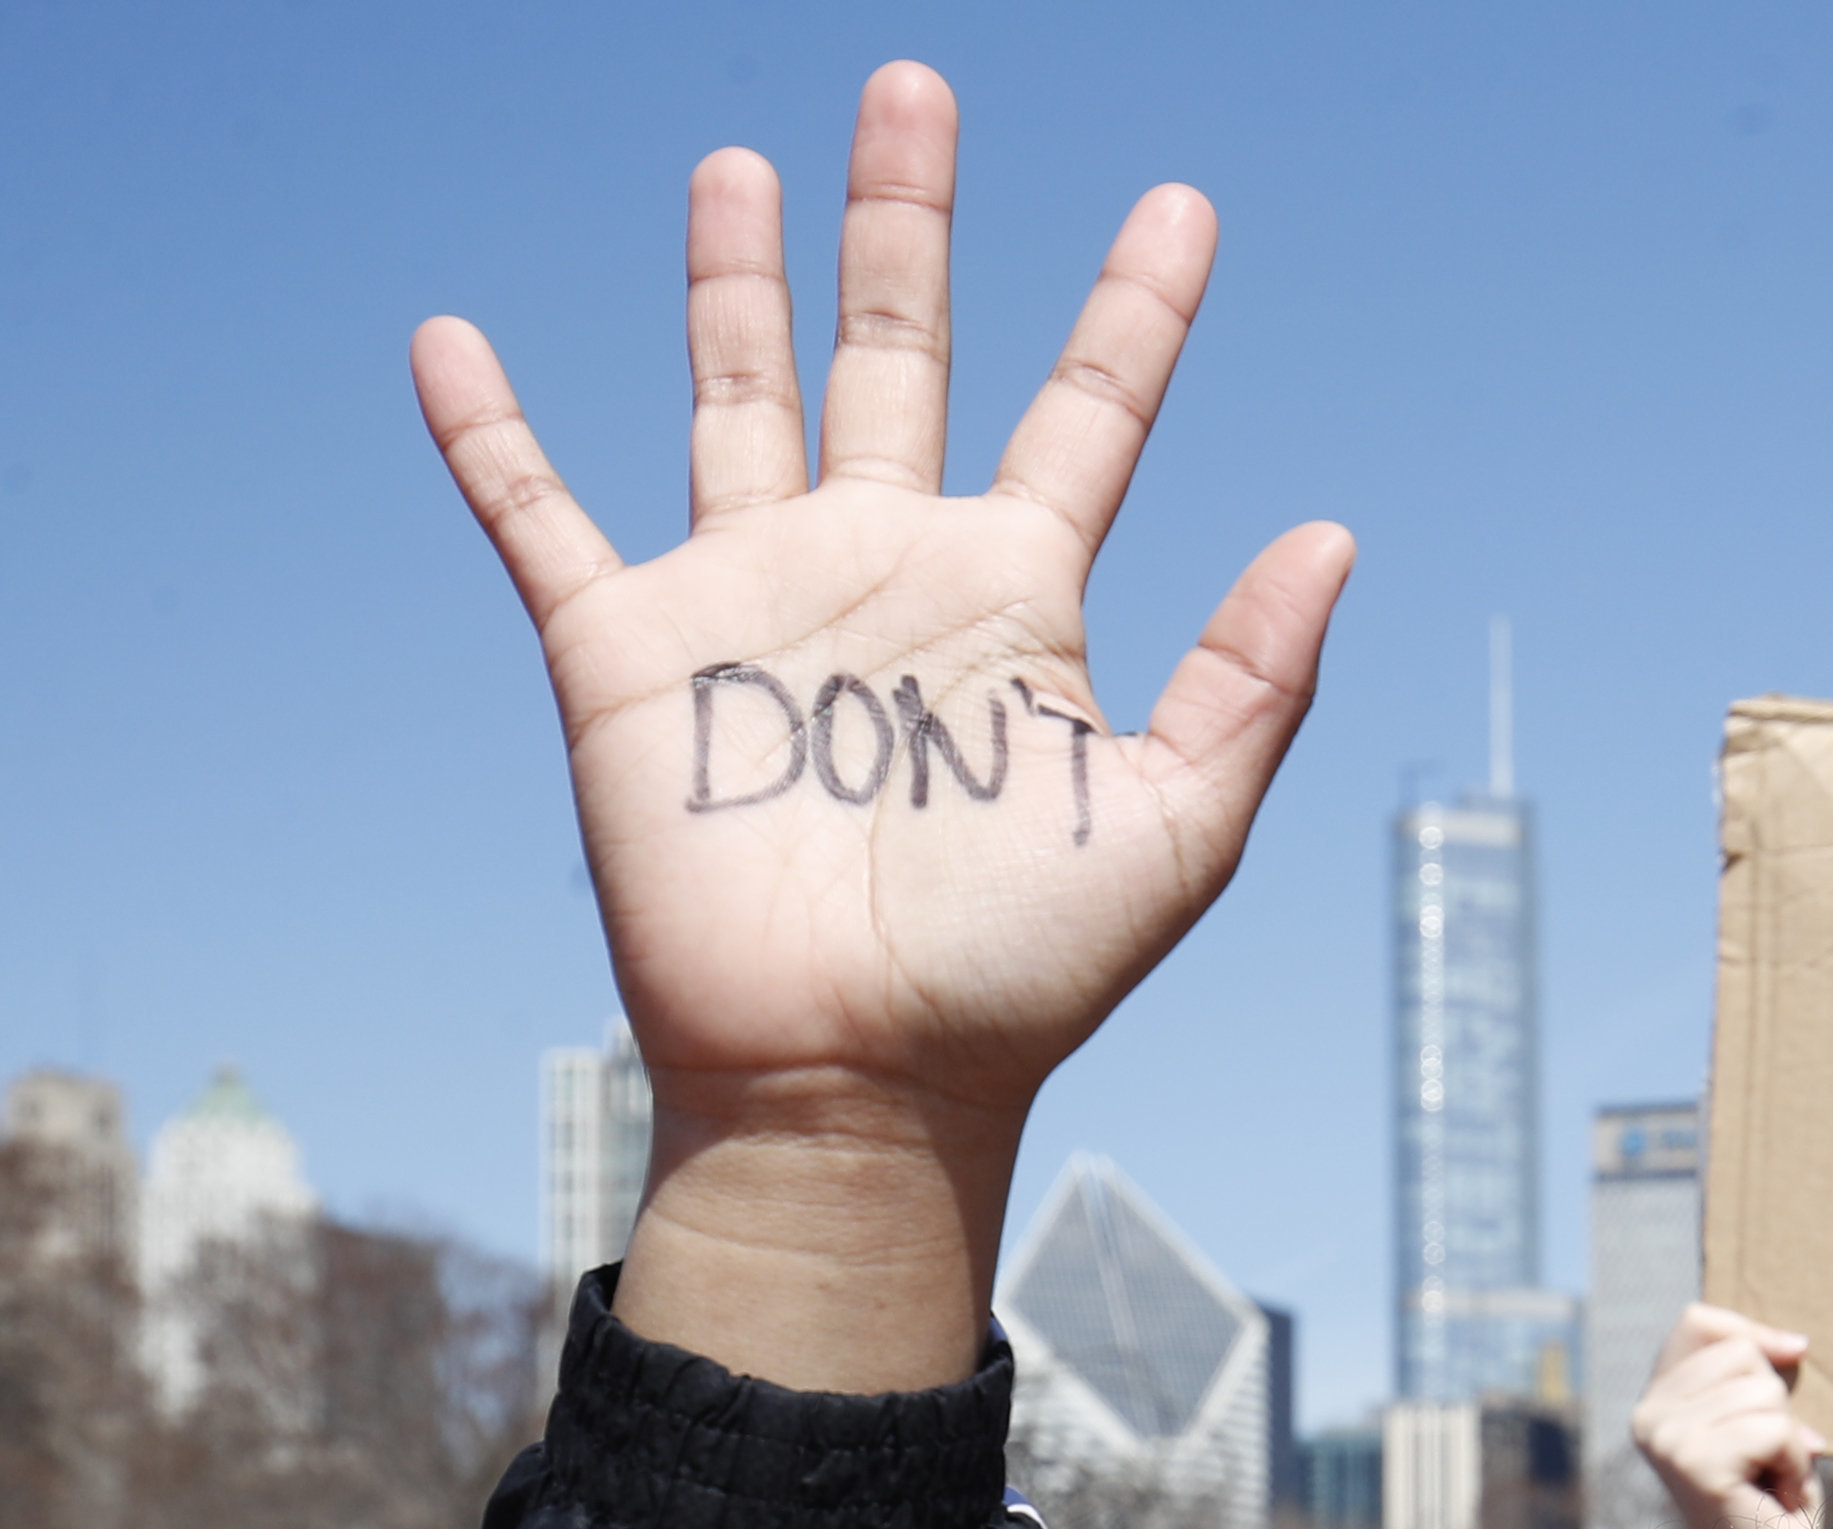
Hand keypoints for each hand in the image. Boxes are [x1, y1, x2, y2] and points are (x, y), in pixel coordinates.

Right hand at [413, 65, 1349, 1394]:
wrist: (860, 1081)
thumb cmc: (1022, 978)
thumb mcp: (1174, 827)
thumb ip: (1253, 681)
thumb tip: (1335, 533)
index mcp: (1019, 601)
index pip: (1092, 415)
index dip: (1135, 312)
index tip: (1184, 205)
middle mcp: (889, 571)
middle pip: (900, 354)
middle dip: (905, 227)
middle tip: (917, 88)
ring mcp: (756, 599)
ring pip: (739, 395)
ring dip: (736, 280)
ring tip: (743, 160)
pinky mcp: (626, 654)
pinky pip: (538, 519)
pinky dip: (487, 434)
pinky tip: (452, 342)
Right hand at [1632, 1302, 1825, 1528]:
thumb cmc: (1771, 1501)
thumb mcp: (1762, 1418)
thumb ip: (1758, 1373)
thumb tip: (1793, 1343)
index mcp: (1654, 1403)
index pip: (1699, 1322)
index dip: (1752, 1336)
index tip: (1790, 1359)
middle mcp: (1647, 1418)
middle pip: (1741, 1354)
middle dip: (1776, 1407)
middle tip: (1766, 1461)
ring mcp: (1666, 1440)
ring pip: (1764, 1393)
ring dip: (1788, 1442)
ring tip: (1770, 1481)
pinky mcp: (1696, 1464)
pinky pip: (1774, 1430)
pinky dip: (1792, 1464)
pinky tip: (1774, 1495)